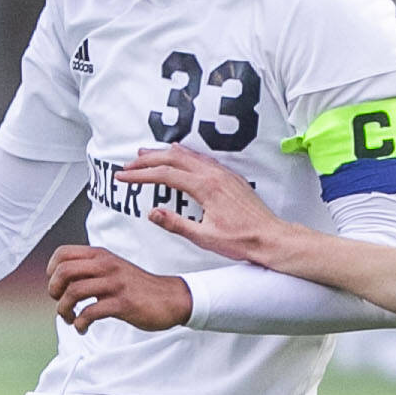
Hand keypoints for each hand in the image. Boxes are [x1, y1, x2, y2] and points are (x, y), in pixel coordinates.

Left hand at [46, 246, 191, 333]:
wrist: (171, 298)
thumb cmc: (138, 286)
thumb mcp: (113, 269)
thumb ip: (91, 269)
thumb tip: (61, 281)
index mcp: (101, 255)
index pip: (63, 253)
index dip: (52, 271)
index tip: (57, 287)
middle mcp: (106, 266)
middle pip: (64, 272)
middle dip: (54, 291)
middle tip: (60, 303)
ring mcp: (115, 284)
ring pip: (74, 293)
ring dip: (64, 310)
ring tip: (70, 319)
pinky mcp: (122, 304)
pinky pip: (90, 312)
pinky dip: (80, 323)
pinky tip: (83, 328)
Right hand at [118, 145, 284, 262]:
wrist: (271, 238)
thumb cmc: (242, 241)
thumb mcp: (204, 238)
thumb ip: (176, 224)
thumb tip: (153, 213)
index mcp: (205, 188)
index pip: (165, 175)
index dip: (141, 175)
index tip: (124, 177)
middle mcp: (214, 175)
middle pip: (173, 159)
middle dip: (148, 160)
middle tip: (129, 164)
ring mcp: (223, 174)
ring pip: (188, 156)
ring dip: (164, 153)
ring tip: (146, 153)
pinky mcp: (230, 178)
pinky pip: (202, 159)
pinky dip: (185, 155)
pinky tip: (180, 154)